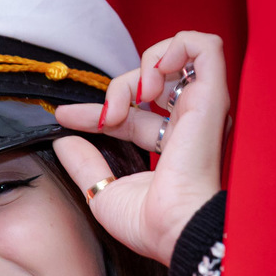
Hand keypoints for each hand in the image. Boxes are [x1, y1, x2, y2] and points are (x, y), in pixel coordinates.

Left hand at [53, 30, 229, 264]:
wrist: (173, 230)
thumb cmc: (149, 224)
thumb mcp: (103, 192)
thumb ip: (84, 164)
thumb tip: (63, 141)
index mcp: (170, 146)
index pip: (130, 114)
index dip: (95, 110)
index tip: (63, 116)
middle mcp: (189, 124)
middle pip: (152, 82)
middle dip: (118, 87)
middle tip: (107, 116)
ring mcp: (202, 108)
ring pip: (179, 55)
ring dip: (146, 64)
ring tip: (135, 95)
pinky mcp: (212, 97)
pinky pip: (206, 46)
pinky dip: (174, 47)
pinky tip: (152, 76)